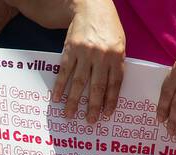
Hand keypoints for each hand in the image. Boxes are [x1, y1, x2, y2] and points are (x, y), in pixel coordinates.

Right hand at [52, 0, 124, 122]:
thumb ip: (116, 64)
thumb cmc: (108, 26)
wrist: (91, 6)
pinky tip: (57, 98)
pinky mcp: (70, 49)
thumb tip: (110, 89)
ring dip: (73, 101)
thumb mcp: (119, 43)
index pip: (114, 83)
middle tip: (89, 122)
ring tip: (69, 115)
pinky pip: (64, 71)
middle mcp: (101, 55)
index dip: (110, 101)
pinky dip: (60, 86)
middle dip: (92, 106)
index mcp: (117, 55)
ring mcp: (85, 53)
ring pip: (79, 82)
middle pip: (97, 86)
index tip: (105, 115)